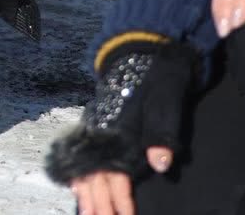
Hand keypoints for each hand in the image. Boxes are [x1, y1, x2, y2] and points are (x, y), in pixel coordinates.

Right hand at [46, 38, 195, 209]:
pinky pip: (84, 156)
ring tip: (88, 213)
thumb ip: (162, 134)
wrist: (140, 46)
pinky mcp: (99, 123)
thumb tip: (160, 165)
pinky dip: (79, 175)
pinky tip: (78, 186)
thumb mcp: (166, 102)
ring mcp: (97, 128)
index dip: (120, 200)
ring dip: (88, 194)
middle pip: (96, 177)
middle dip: (99, 204)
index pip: (115, 175)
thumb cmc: (157, 76)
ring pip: (87, 168)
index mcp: (118, 131)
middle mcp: (102, 133)